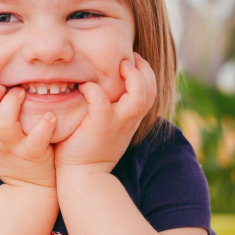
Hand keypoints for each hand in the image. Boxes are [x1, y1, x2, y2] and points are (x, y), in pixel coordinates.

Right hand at [0, 81, 56, 189]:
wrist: (30, 189)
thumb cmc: (13, 156)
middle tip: (2, 86)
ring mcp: (14, 148)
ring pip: (4, 125)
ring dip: (11, 104)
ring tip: (21, 92)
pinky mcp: (33, 155)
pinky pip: (36, 140)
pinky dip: (43, 127)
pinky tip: (49, 116)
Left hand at [54, 53, 157, 173]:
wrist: (82, 177)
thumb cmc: (87, 151)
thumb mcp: (105, 129)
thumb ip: (109, 111)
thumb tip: (100, 90)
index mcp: (131, 119)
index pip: (150, 92)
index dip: (145, 73)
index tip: (132, 61)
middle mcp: (129, 120)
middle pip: (151, 90)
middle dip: (144, 69)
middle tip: (129, 58)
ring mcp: (117, 123)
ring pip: (139, 95)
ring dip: (132, 76)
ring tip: (119, 66)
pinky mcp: (100, 126)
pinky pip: (101, 100)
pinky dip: (93, 89)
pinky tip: (84, 86)